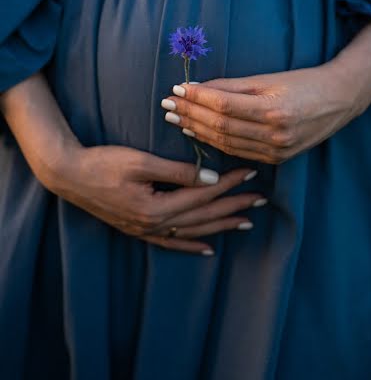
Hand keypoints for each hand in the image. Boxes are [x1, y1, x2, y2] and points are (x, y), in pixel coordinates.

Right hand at [47, 143, 266, 254]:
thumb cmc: (103, 163)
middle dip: (234, 206)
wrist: (69, 175)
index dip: (228, 184)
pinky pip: (172, 243)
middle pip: (204, 216)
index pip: (204, 195)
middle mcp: (155, 225)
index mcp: (158, 207)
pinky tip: (208, 249)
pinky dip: (192, 246)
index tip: (250, 173)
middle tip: (260, 199)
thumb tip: (211, 179)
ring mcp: (147, 231)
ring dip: (220, 226)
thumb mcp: (141, 162)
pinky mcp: (139, 230)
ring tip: (245, 222)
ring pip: (193, 232)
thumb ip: (178, 172)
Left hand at [161, 60, 362, 164]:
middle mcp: (274, 135)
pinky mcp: (276, 159)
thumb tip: (198, 87)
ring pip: (225, 143)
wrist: (339, 100)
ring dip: (197, 130)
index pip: (223, 106)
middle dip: (190, 114)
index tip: (176, 89)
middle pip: (220, 127)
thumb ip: (232, 86)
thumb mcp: (269, 78)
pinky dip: (215, 143)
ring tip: (176, 119)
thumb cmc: (304, 82)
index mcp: (273, 111)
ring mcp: (276, 151)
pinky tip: (198, 133)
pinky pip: (238, 152)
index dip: (196, 98)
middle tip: (167, 105)